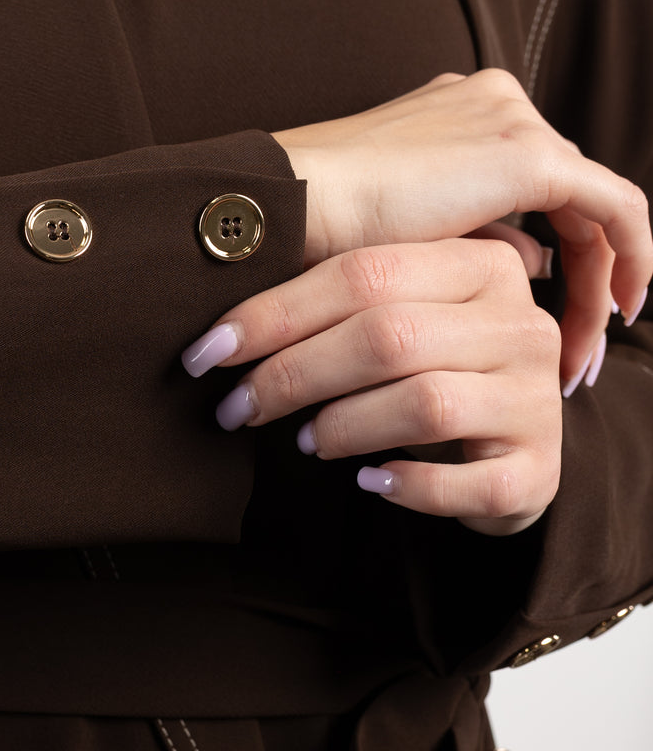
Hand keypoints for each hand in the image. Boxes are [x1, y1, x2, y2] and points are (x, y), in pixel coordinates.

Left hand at [181, 236, 565, 535]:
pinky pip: (468, 482)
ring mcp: (538, 397)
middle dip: (295, 375)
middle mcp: (521, 322)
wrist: (505, 452)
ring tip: (305, 441)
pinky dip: (409, 486)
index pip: (364, 273)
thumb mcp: (394, 319)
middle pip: (389, 336)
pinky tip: (370, 482)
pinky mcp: (542, 470)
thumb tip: (219, 326)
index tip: (208, 350)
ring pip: (425, 403)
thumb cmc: (426, 372)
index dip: (275, 313)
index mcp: (482, 264)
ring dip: (344, 426)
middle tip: (239, 407)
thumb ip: (333, 303)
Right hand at [269, 67, 651, 391]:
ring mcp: (513, 121)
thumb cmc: (322, 227)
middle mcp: (494, 103)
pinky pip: (614, 210)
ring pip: (593, 207)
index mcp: (458, 112)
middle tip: (580, 347)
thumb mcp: (409, 235)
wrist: (293, 204)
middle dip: (582, 273)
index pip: (531, 183)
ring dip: (599, 281)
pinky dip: (629, 259)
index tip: (546, 315)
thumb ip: (476, 238)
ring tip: (586, 352)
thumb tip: (533, 262)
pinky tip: (619, 313)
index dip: (550, 251)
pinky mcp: (529, 155)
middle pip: (568, 196)